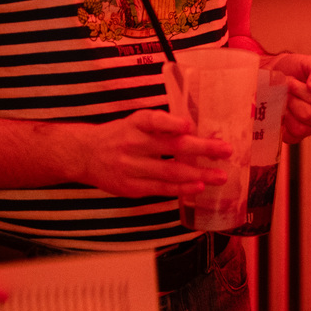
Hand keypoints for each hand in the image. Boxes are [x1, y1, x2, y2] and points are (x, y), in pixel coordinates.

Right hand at [73, 109, 230, 198]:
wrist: (85, 155)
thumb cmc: (120, 135)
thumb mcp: (135, 123)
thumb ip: (161, 126)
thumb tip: (197, 130)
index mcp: (135, 123)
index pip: (153, 121)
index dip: (170, 123)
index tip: (188, 125)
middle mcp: (132, 144)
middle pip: (170, 147)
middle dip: (201, 149)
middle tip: (225, 150)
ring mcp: (131, 168)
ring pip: (169, 172)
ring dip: (198, 174)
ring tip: (220, 175)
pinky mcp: (131, 187)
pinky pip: (161, 189)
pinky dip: (182, 189)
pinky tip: (198, 186)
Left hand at [268, 53, 310, 143]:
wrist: (271, 74)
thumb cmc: (292, 67)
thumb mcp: (307, 62)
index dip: (308, 92)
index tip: (293, 81)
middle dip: (294, 99)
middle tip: (285, 88)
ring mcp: (309, 127)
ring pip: (302, 128)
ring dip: (287, 111)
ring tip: (282, 100)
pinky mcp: (294, 135)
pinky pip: (292, 137)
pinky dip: (282, 125)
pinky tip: (279, 112)